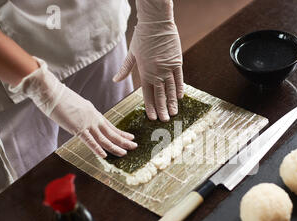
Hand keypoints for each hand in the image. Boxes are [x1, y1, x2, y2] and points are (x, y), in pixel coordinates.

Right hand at [10, 57, 136, 157]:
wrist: (51, 91)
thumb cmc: (61, 98)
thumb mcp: (77, 106)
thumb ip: (83, 115)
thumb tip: (84, 121)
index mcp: (94, 113)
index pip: (111, 126)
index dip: (121, 133)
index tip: (130, 137)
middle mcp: (94, 119)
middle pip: (112, 133)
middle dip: (124, 141)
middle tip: (135, 146)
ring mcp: (87, 124)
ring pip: (105, 139)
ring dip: (116, 147)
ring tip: (125, 153)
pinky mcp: (77, 128)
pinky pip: (90, 141)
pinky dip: (97, 149)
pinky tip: (105, 156)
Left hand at [113, 0, 182, 121]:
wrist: (156, 22)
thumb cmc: (142, 36)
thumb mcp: (132, 53)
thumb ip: (125, 69)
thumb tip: (116, 80)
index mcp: (144, 72)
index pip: (147, 94)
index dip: (150, 107)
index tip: (153, 117)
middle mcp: (156, 72)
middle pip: (160, 95)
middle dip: (162, 109)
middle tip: (165, 120)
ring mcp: (167, 68)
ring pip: (170, 89)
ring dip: (172, 102)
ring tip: (174, 113)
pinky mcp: (177, 62)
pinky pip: (179, 78)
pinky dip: (179, 88)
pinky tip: (180, 97)